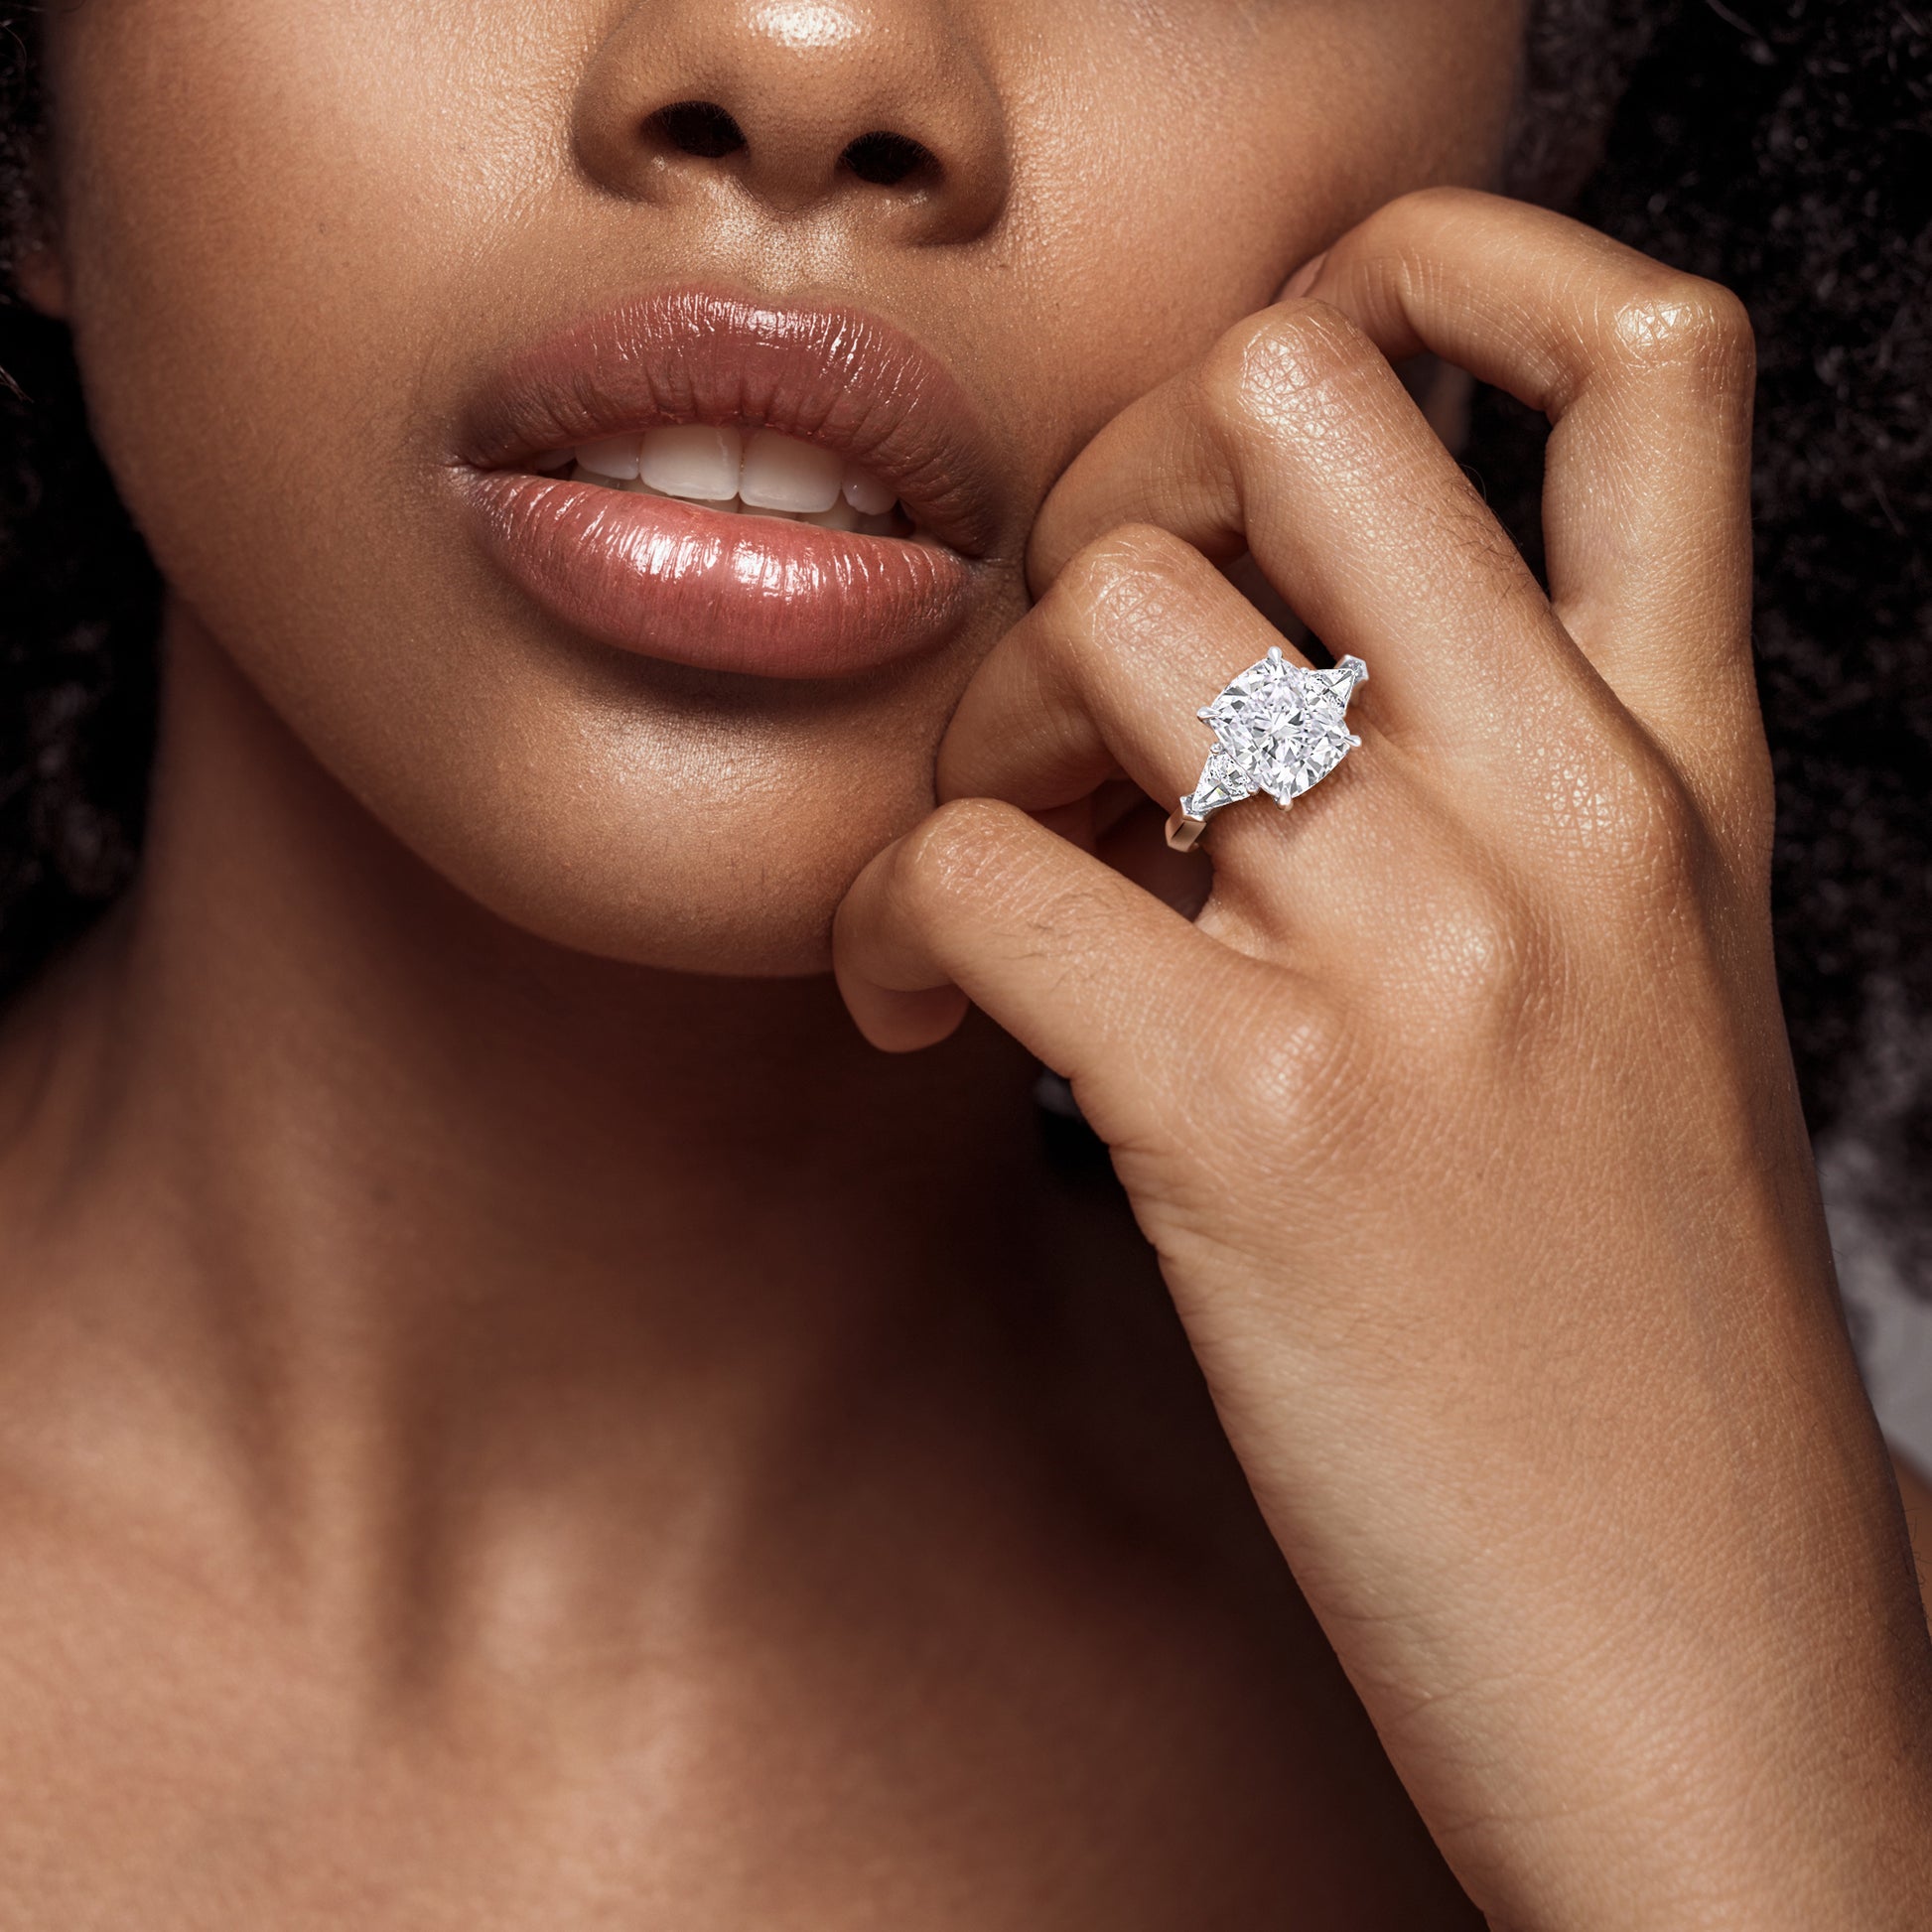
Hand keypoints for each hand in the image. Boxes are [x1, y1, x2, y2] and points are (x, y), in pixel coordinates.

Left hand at [834, 189, 1931, 1927]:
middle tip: (1068, 681)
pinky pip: (978, 872)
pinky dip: (883, 921)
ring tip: (972, 874)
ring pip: (1096, 612)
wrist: (1710, 1656)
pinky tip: (906, 1017)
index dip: (1443, 274)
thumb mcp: (1642, 1011)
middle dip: (1119, 485)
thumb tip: (1227, 677)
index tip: (1262, 420)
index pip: (1651, 353)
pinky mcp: (1260, 1120)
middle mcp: (1566, 812)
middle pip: (1288, 394)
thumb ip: (1498, 804)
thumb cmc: (1635, 1343)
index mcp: (1680, 772)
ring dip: (967, 719)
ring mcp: (1424, 954)